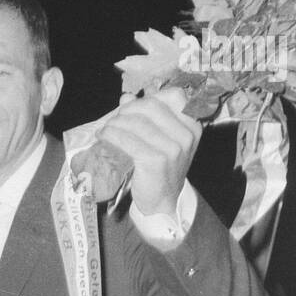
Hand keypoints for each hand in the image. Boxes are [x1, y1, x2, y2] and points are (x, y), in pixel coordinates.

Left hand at [98, 87, 199, 217]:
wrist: (162, 200)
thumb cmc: (160, 167)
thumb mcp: (160, 139)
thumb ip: (146, 116)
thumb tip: (126, 97)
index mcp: (191, 125)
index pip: (173, 95)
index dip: (149, 97)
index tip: (133, 108)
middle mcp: (186, 135)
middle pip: (150, 106)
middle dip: (127, 110)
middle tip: (114, 120)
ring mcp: (173, 148)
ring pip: (136, 122)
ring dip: (115, 123)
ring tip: (106, 130)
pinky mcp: (156, 160)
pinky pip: (127, 140)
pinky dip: (111, 136)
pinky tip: (104, 138)